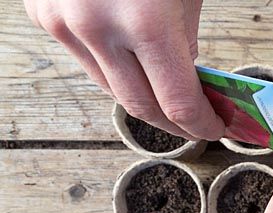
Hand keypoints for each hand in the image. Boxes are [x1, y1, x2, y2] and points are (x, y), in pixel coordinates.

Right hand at [24, 0, 224, 139]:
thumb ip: (187, 40)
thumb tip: (191, 84)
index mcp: (145, 21)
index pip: (178, 104)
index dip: (202, 124)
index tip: (218, 127)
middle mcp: (97, 28)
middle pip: (142, 108)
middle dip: (177, 124)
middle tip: (201, 124)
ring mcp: (63, 22)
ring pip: (110, 88)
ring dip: (145, 99)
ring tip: (172, 97)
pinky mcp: (43, 14)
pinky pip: (86, 58)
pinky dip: (115, 68)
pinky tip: (136, 63)